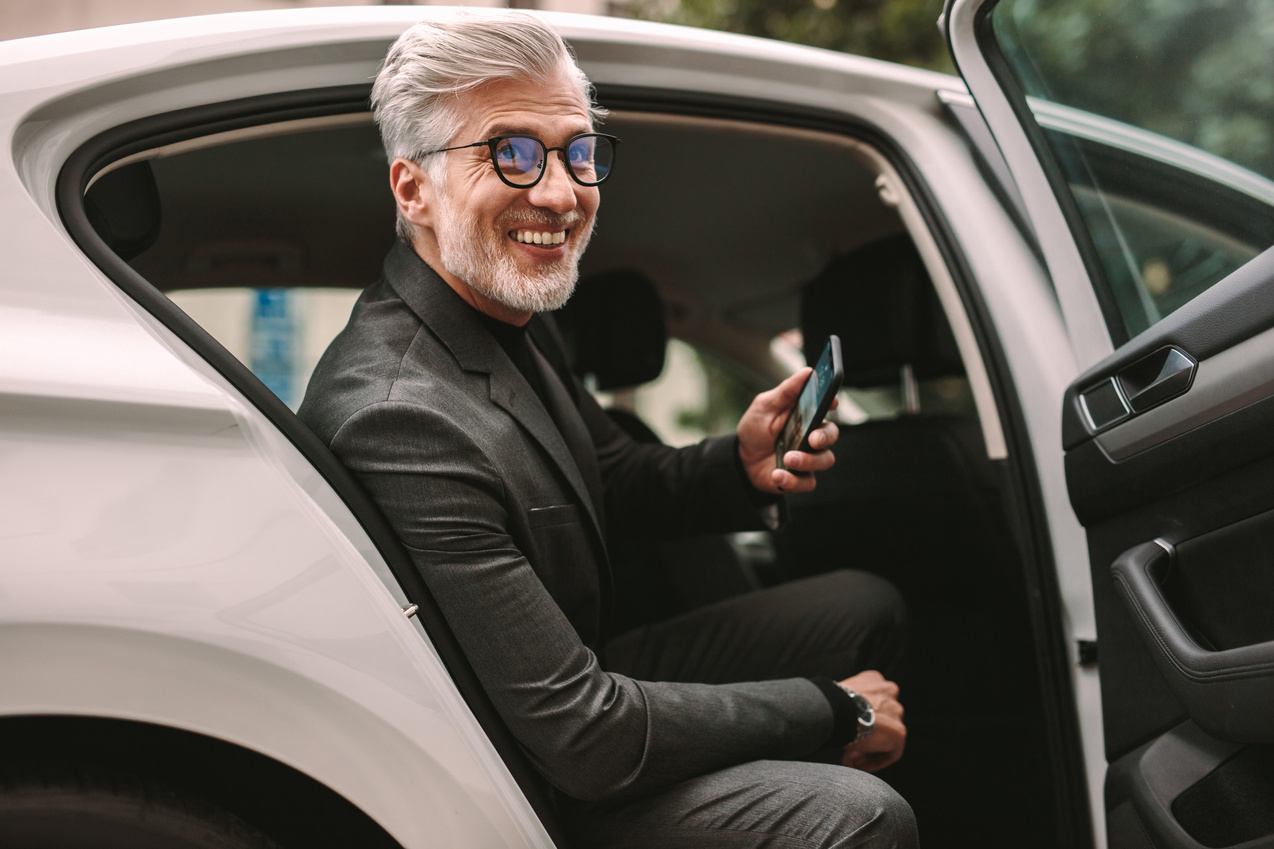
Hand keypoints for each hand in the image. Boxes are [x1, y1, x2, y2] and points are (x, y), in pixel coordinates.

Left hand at [736, 369, 839, 494]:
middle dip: (825, 436)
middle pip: (831, 435)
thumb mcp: (765, 406)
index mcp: (806, 415)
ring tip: (788, 458)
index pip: (827, 406)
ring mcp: (808, 458)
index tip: (831, 401)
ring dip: (807, 461)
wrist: (741, 459)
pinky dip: (792, 480)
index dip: (832, 402)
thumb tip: (808, 372)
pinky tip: (777, 474)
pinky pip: (807, 482)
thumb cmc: (756, 429)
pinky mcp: (800, 478)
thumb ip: (786, 391)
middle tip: (812, 439)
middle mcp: (811, 436)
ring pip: (825, 460)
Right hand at [839, 670, 905, 772]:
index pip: (873, 699)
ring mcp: (896, 712)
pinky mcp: (898, 732)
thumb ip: (844, 702)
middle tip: (846, 747)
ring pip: (886, 736)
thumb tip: (835, 720)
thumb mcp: (837, 693)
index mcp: (874, 679)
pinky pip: (890, 753)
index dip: (859, 719)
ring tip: (848, 759)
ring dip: (868, 748)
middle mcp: (889, 691)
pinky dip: (873, 761)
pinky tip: (854, 764)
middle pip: (882, 717)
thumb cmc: (828, 702)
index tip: (846, 731)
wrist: (835, 708)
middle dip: (866, 734)